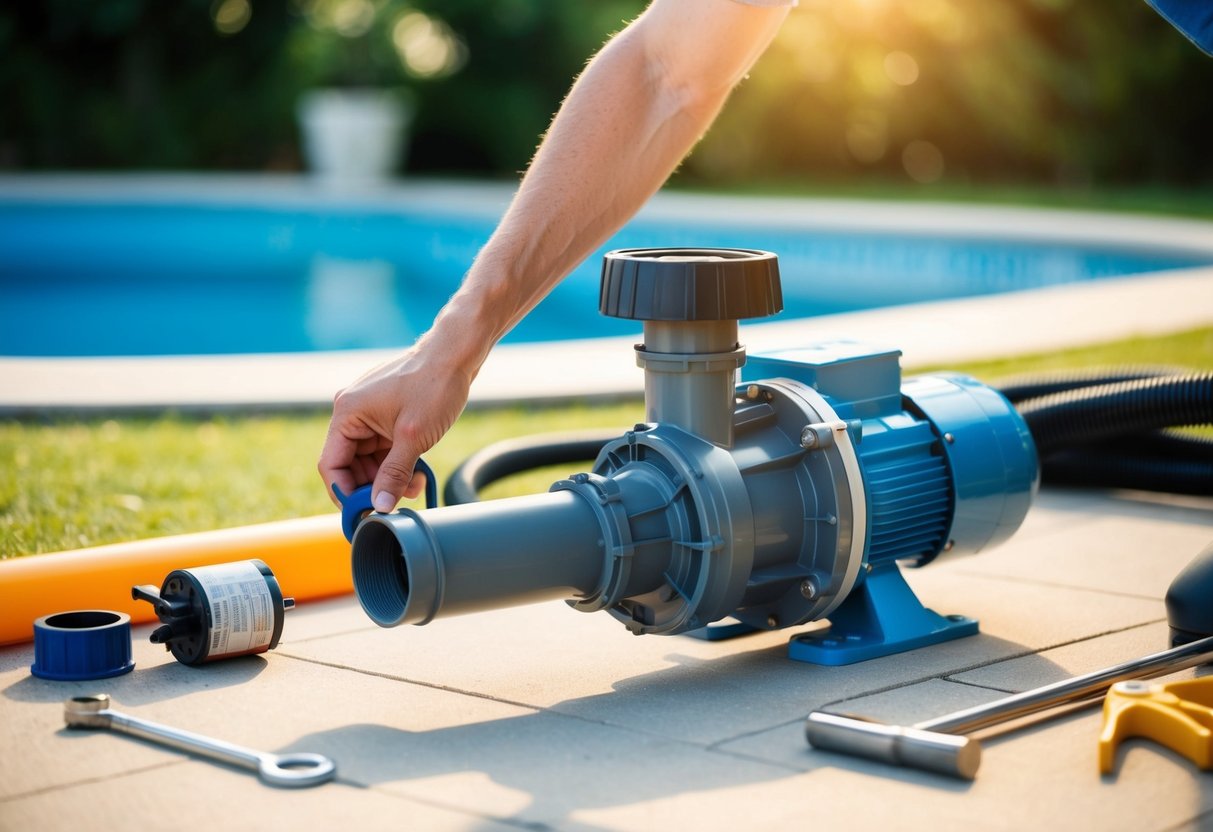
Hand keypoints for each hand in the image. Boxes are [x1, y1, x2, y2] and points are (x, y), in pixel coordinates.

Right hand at [318, 344, 471, 512]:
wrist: (456, 355)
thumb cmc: (434, 387)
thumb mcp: (413, 439)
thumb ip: (393, 475)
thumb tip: (378, 506)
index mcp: (348, 413)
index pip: (331, 465)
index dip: (345, 493)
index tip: (363, 512)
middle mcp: (352, 412)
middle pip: (350, 465)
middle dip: (373, 486)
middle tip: (397, 500)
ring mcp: (370, 413)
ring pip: (370, 460)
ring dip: (389, 477)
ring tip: (415, 484)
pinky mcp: (387, 415)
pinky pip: (384, 448)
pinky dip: (398, 463)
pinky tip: (418, 471)